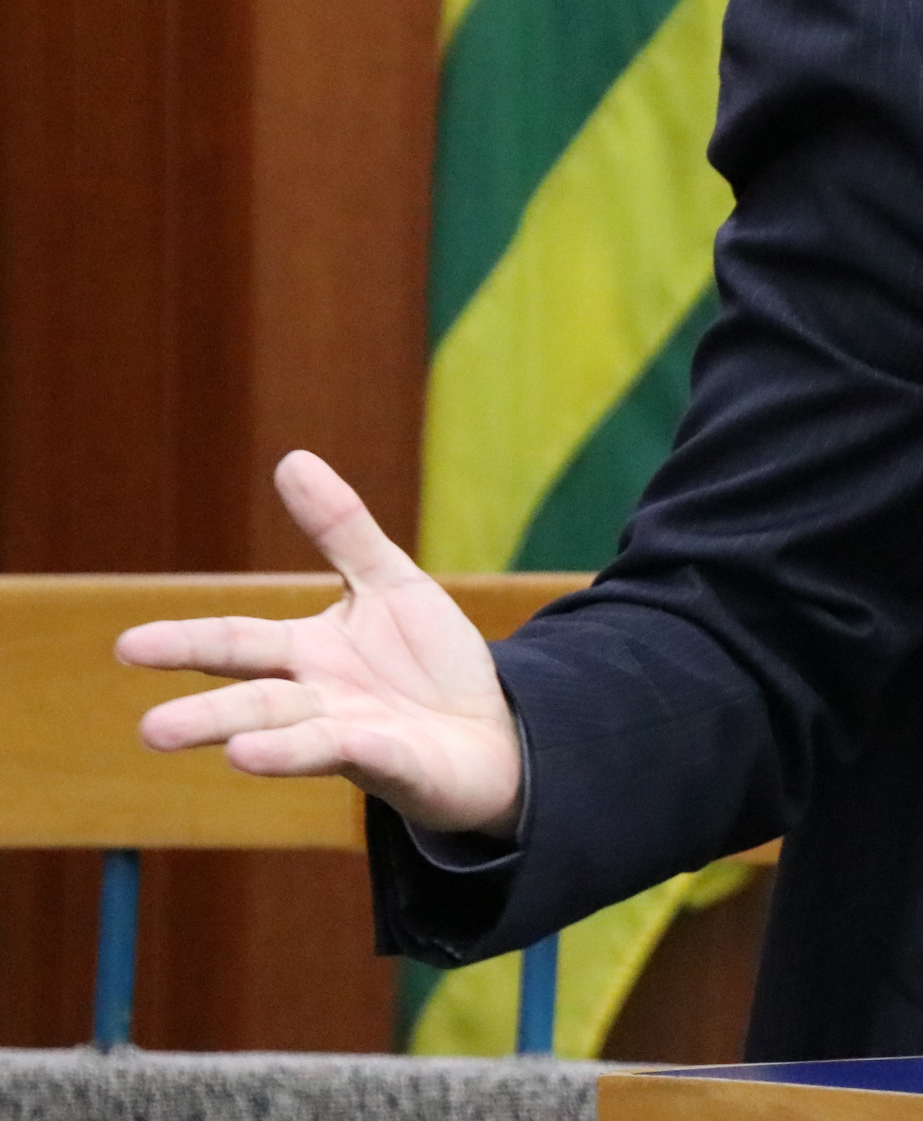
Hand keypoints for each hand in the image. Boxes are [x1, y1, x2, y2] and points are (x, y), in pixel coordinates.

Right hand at [115, 451, 525, 837]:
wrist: (494, 728)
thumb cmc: (428, 661)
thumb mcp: (387, 583)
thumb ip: (341, 529)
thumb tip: (292, 458)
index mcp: (305, 653)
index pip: (235, 644)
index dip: (185, 643)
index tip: (127, 646)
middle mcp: (317, 701)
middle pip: (253, 704)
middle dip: (206, 715)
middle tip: (150, 731)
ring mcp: (354, 737)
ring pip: (302, 742)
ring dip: (270, 747)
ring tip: (233, 750)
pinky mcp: (400, 765)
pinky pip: (374, 756)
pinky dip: (354, 749)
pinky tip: (342, 745)